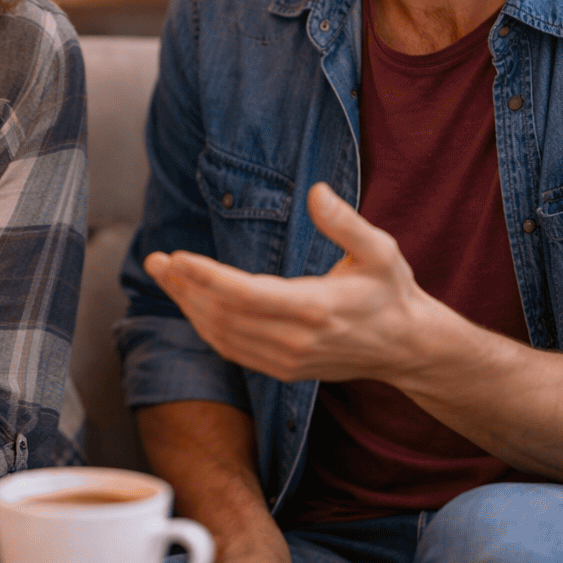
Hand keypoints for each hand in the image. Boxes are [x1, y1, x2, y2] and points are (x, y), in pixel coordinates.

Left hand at [144, 182, 442, 385]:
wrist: (407, 347)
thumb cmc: (392, 291)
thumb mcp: (380, 250)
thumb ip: (346, 223)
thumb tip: (316, 192)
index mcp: (315, 307)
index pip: (244, 295)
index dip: (205, 277)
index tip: (175, 257)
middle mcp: (295, 339)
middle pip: (223, 316)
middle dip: (184, 287)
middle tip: (156, 261)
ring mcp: (287, 360)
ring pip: (221, 336)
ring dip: (188, 307)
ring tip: (166, 277)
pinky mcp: (284, 371)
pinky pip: (232, 351)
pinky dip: (205, 328)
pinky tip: (191, 304)